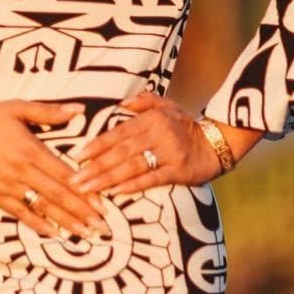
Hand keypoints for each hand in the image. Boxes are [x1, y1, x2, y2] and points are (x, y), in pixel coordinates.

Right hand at [0, 99, 111, 238]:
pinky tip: (54, 234)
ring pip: (42, 208)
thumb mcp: (18, 108)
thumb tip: (78, 109)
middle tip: (104, 229)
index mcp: (31, 149)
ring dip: (66, 223)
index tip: (104, 205)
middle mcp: (21, 170)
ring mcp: (7, 185)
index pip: (65, 175)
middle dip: (83, 213)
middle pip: (58, 195)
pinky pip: (20, 213)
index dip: (85, 191)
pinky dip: (37, 225)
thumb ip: (49, 111)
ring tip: (86, 235)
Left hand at [68, 91, 222, 194]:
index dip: (97, 145)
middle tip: (75, 179)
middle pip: (121, 152)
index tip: (77, 155)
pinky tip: (117, 192)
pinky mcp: (180, 171)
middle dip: (95, 166)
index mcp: (150, 119)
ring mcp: (169, 154)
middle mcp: (158, 135)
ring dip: (108, 178)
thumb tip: (119, 103)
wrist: (217, 143)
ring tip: (89, 188)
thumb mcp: (166, 106)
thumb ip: (143, 100)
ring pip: (133, 167)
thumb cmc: (184, 125)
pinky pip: (153, 179)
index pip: (118, 133)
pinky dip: (134, 185)